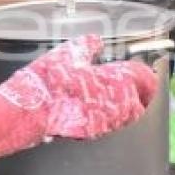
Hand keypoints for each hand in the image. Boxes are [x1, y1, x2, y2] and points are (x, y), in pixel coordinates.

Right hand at [0, 35, 157, 162]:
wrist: (29, 111)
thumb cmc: (49, 81)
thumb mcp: (68, 53)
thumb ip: (88, 46)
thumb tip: (96, 41)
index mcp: (115, 81)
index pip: (144, 78)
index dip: (145, 73)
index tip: (144, 68)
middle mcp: (115, 104)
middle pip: (141, 102)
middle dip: (140, 92)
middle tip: (133, 83)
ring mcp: (104, 122)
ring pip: (126, 116)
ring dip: (126, 105)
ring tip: (116, 94)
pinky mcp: (91, 133)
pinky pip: (109, 124)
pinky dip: (109, 114)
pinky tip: (96, 106)